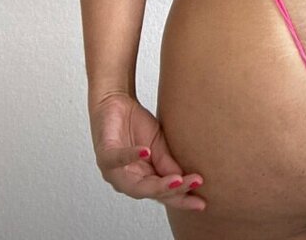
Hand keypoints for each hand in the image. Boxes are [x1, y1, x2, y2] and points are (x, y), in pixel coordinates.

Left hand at [89, 91, 206, 211]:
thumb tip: (184, 179)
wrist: (114, 102)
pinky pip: (117, 159)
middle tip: (195, 184)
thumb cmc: (134, 125)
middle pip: (152, 192)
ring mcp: (114, 171)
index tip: (202, 202)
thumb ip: (167, 162)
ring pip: (136, 186)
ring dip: (157, 183)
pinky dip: (131, 156)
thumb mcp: (157, 144)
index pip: (163, 193)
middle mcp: (127, 180)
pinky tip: (146, 151)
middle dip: (174, 191)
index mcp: (142, 178)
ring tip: (178, 179)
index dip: (181, 199)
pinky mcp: (104, 154)